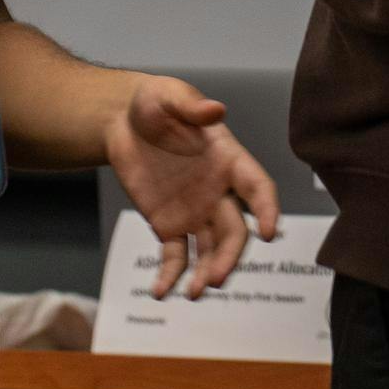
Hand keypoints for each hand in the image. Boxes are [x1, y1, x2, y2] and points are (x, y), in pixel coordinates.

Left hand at [106, 77, 280, 299]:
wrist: (120, 120)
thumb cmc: (153, 102)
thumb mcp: (169, 96)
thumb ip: (191, 106)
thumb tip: (216, 110)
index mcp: (228, 159)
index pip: (257, 188)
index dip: (266, 209)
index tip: (268, 232)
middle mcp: (218, 191)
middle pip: (234, 231)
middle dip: (230, 256)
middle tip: (216, 278)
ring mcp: (195, 212)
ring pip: (209, 250)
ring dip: (205, 273)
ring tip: (193, 292)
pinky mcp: (168, 225)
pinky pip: (175, 256)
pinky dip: (170, 275)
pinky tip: (160, 292)